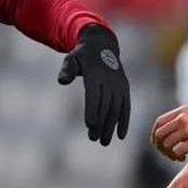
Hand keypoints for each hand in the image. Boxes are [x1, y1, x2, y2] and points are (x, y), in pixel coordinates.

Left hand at [58, 25, 130, 145]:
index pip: (94, 94)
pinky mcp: (125, 89)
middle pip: (106, 105)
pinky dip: (124, 121)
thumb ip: (67, 69)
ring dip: (111, 126)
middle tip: (93, 139)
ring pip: (116, 108)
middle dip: (100, 123)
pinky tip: (120, 136)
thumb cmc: (82, 56)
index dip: (92, 109)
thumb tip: (62, 81)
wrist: (102, 46)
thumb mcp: (71, 59)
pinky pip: (126, 107)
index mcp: (95, 74)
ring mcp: (119, 85)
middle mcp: (110, 80)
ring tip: (103, 141)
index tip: (90, 125)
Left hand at [152, 97, 187, 160]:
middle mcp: (182, 119)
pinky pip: (178, 151)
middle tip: (166, 153)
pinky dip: (177, 157)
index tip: (158, 142)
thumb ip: (186, 116)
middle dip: (159, 146)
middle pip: (159, 134)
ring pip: (167, 144)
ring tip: (176, 157)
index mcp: (182, 111)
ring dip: (169, 153)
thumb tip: (177, 124)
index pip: (159, 122)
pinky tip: (183, 158)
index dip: (155, 134)